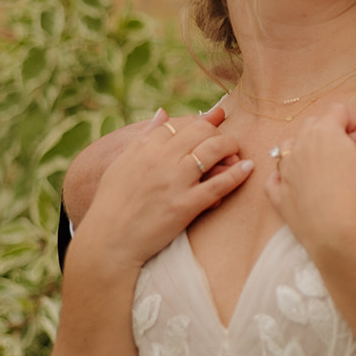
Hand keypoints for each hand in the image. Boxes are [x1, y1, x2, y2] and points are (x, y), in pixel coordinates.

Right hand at [77, 107, 249, 269]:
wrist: (108, 242)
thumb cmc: (112, 204)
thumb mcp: (122, 164)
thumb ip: (144, 137)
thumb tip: (163, 112)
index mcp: (145, 148)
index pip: (182, 123)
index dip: (201, 122)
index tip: (214, 122)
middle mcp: (161, 159)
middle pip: (202, 132)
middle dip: (219, 134)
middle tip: (226, 143)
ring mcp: (174, 182)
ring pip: (214, 151)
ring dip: (231, 148)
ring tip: (237, 154)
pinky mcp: (185, 205)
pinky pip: (219, 184)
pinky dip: (237, 174)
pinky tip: (247, 168)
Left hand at [266, 105, 355, 254]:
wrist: (338, 234)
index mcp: (324, 131)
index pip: (339, 111)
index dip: (355, 121)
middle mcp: (299, 145)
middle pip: (313, 125)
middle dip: (330, 132)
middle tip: (348, 153)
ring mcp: (285, 171)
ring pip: (289, 148)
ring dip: (305, 150)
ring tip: (324, 167)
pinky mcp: (279, 195)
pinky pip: (275, 178)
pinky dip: (283, 177)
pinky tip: (296, 183)